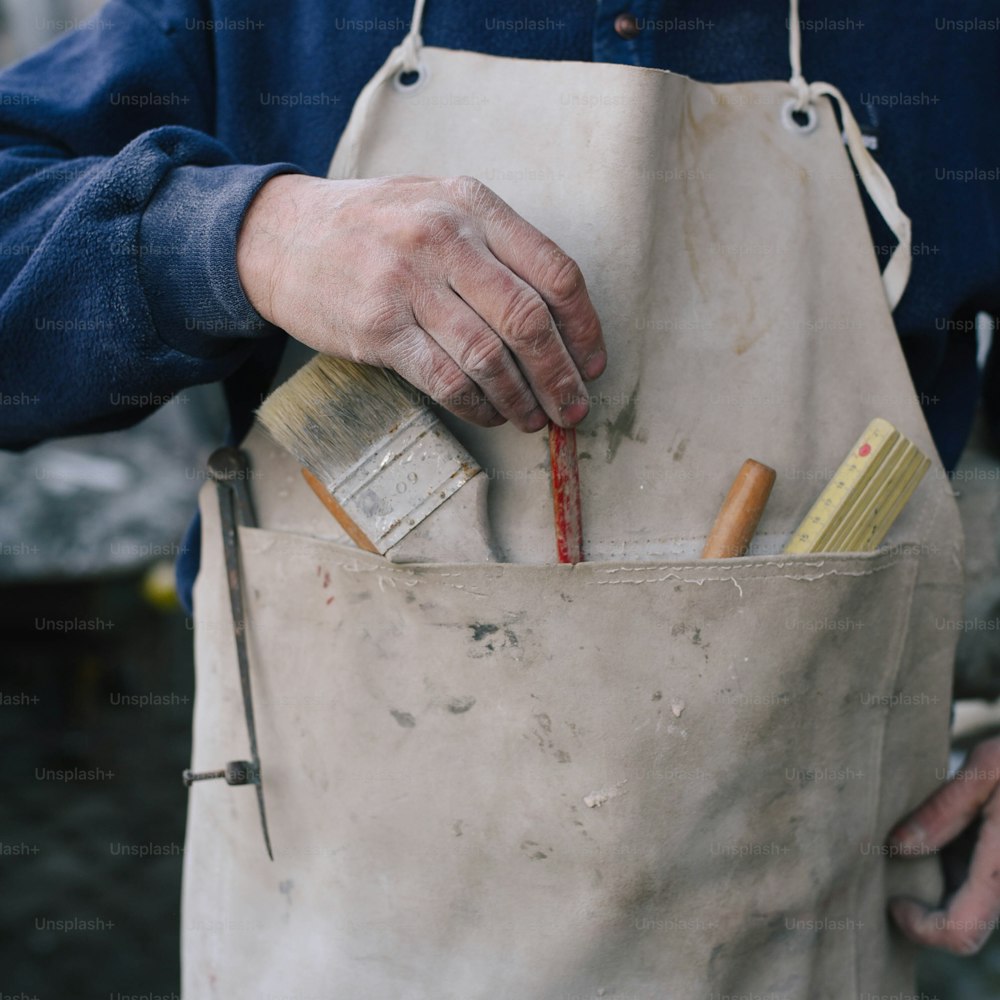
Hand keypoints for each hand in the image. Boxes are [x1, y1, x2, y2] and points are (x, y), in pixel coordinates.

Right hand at [236, 173, 605, 430]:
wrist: (282, 236)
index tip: (592, 363)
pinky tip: (490, 414)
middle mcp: (444, 239)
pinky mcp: (379, 329)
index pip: (554, 271)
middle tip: (574, 408)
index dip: (584, 327)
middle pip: (528, 320)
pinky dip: (478, 406)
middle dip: (561, 375)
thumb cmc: (373, 226)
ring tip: (534, 419)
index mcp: (472, 205)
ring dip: (522, 399)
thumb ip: (495, 243)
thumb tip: (558, 317)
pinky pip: (446, 379)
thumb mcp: (437, 204)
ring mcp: (408, 284)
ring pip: (489, 357)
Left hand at [888, 736, 999, 954]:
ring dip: (935, 893)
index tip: (893, 900)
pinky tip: (925, 842)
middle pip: (962, 928)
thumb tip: (897, 848)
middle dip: (923, 913)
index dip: (920, 928)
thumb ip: (943, 811)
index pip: (960, 932)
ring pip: (967, 909)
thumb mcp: (985, 770)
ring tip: (904, 849)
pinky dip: (947, 877)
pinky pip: (972, 888)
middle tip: (888, 876)